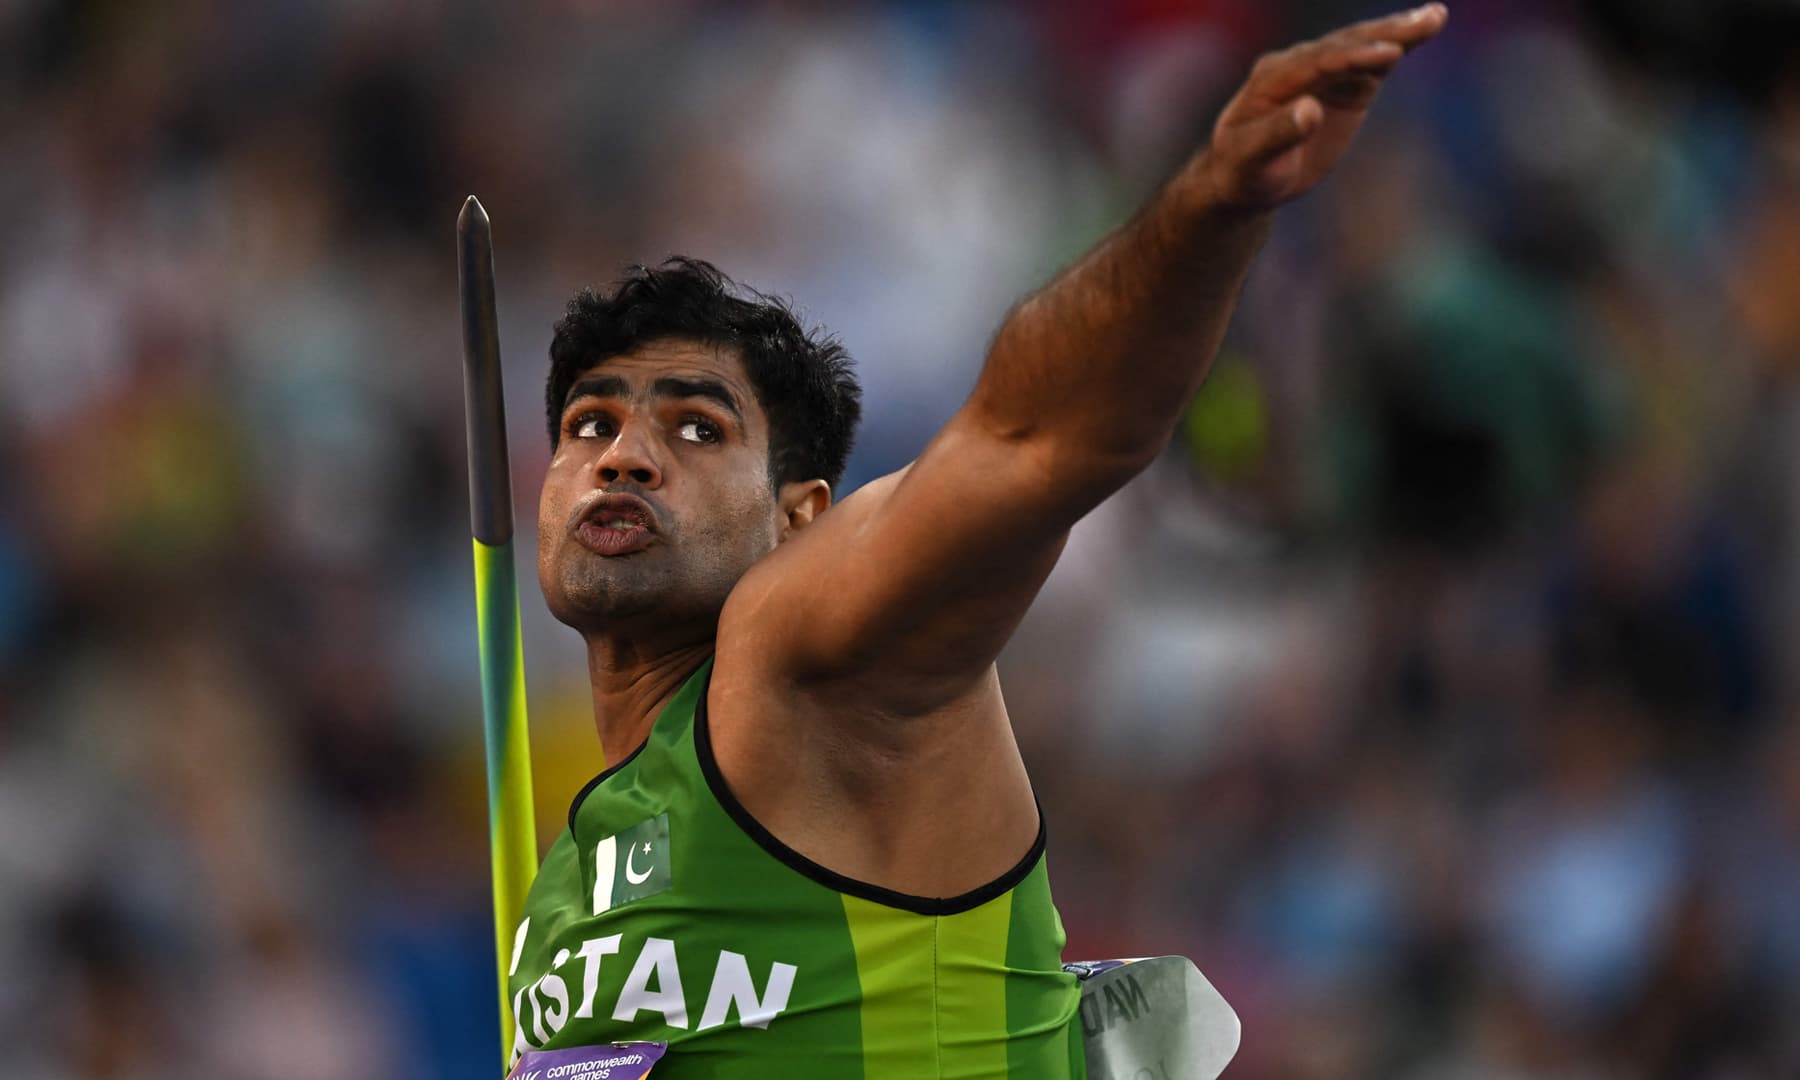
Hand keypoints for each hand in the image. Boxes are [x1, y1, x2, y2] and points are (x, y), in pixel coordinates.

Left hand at [1202, 4, 1447, 210]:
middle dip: (1383, 33)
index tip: (1390, 54)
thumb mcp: (1251, 158)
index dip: (1353, 57)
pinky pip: (1374, 63)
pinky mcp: (1344, 85)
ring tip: (1435, 18)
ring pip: (1362, 47)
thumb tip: (1310, 110)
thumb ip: (1276, 134)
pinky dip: (1398, 47)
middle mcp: (1298, 66)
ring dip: (1398, 33)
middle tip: (1426, 21)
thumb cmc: (1244, 171)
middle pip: (1344, 45)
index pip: (1318, 62)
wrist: (1248, 178)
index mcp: (1271, 79)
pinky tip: (1426, 29)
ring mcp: (1323, 73)